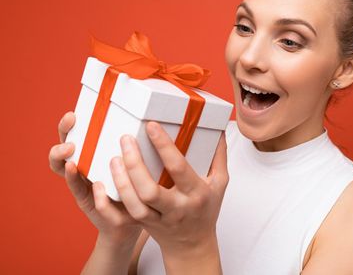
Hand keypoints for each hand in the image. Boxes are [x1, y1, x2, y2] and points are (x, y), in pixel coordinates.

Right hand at [48, 111, 142, 245]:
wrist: (131, 222)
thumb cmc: (136, 187)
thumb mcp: (137, 163)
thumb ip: (137, 146)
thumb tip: (153, 119)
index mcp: (93, 154)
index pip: (75, 134)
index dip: (69, 124)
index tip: (74, 113)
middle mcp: (83, 167)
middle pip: (63, 146)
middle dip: (63, 133)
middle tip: (70, 123)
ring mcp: (82, 185)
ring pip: (63, 169)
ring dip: (63, 158)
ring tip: (71, 150)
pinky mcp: (89, 203)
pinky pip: (80, 193)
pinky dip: (80, 183)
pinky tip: (87, 176)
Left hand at [111, 121, 228, 255]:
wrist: (193, 245)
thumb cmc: (206, 210)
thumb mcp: (220, 183)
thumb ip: (219, 156)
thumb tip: (219, 131)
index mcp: (196, 193)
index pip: (179, 168)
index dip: (164, 146)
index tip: (152, 127)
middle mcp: (177, 207)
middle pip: (151, 189)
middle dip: (135, 163)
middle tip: (126, 140)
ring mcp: (160, 218)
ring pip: (136, 203)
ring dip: (122, 180)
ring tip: (115, 157)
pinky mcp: (145, 224)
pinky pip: (128, 210)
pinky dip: (118, 193)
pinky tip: (111, 176)